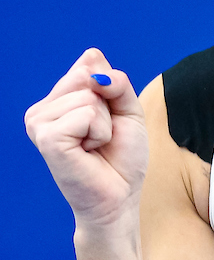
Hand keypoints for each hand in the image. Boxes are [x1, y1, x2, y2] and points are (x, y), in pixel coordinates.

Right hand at [25, 49, 148, 228]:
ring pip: (88, 96)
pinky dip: (100, 133)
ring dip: (105, 124)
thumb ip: (116, 82)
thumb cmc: (121, 157)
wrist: (119, 197)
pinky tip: (89, 152)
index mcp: (57, 98)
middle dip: (109, 107)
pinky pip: (87, 114)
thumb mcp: (128, 110)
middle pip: (88, 75)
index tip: (109, 120)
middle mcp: (42, 108)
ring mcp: (39, 122)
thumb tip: (94, 63)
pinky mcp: (47, 137)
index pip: (90, 64)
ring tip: (95, 146)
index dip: (113, 91)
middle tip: (103, 136)